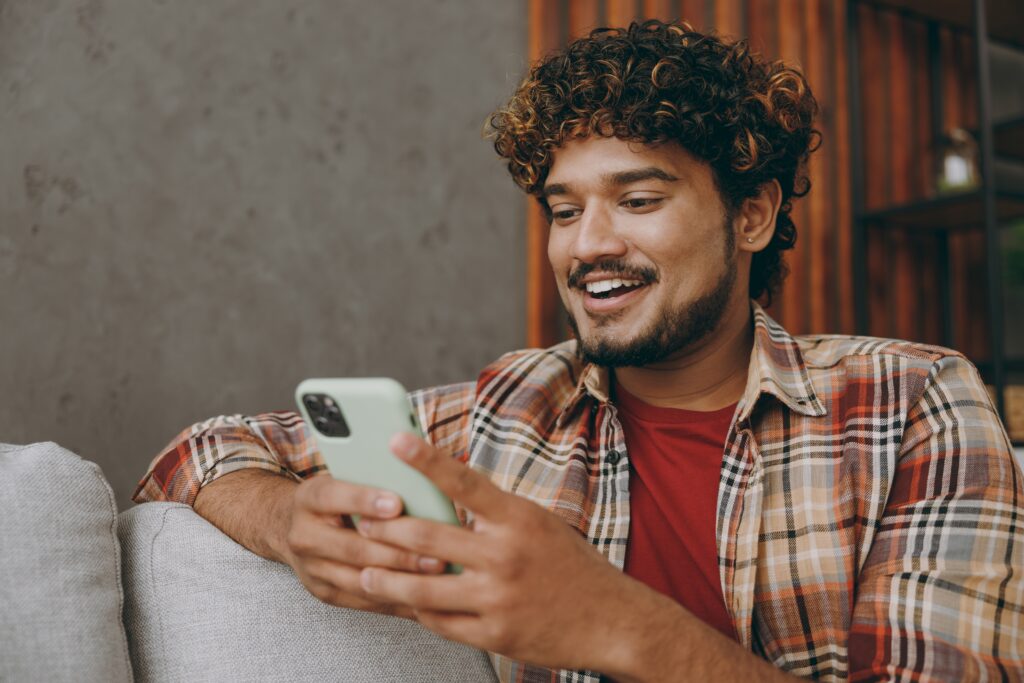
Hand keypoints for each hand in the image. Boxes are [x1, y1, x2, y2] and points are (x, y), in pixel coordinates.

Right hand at [282, 474, 446, 616]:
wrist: (288, 527)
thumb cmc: (333, 498)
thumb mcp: (342, 478)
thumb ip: (370, 481)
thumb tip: (418, 480)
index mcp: (309, 499)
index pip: (333, 497)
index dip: (364, 500)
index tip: (397, 503)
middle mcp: (304, 536)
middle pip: (352, 548)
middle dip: (397, 553)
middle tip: (436, 554)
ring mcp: (312, 570)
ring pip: (359, 580)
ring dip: (401, 581)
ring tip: (437, 577)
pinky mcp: (325, 593)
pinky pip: (365, 601)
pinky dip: (397, 600)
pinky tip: (426, 597)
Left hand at [355, 433, 651, 671]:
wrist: (611, 621)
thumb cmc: (571, 566)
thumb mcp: (539, 525)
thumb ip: (494, 515)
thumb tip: (445, 498)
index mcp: (518, 519)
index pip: (464, 481)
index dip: (426, 459)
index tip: (395, 440)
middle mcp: (505, 556)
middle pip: (427, 536)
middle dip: (386, 528)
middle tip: (359, 520)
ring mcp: (497, 598)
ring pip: (422, 587)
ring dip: (385, 578)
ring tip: (363, 571)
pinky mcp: (493, 633)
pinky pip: (441, 621)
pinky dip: (420, 610)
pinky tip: (406, 602)